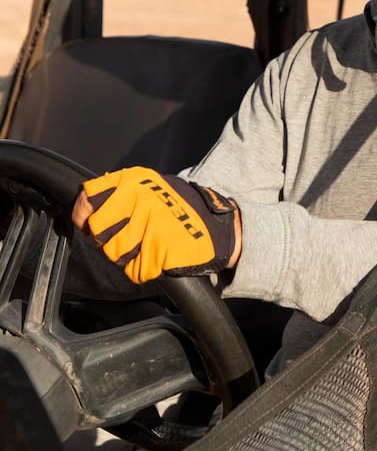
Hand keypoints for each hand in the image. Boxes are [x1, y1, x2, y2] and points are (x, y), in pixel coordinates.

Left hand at [71, 167, 241, 284]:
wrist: (219, 226)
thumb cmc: (181, 208)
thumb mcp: (150, 186)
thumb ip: (120, 193)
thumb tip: (85, 207)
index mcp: (134, 180)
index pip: (88, 198)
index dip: (83, 215)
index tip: (86, 223)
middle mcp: (139, 199)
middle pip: (98, 232)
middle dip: (108, 241)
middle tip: (127, 238)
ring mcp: (150, 224)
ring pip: (115, 253)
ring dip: (128, 256)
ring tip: (148, 246)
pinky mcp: (160, 250)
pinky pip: (136, 269)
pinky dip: (145, 268)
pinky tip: (160, 256)